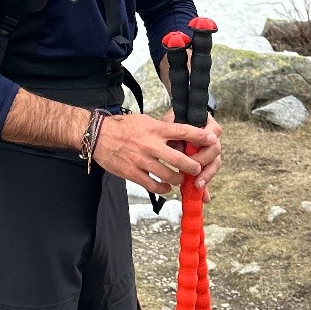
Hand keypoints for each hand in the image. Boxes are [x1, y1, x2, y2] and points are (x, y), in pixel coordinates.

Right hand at [93, 111, 218, 199]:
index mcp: (155, 129)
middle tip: (196, 169)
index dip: (200, 136)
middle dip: (193, 166)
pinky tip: (165, 187)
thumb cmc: (122, 127)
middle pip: (180, 159)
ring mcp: (141, 160)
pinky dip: (163, 188)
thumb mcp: (144, 121)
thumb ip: (161, 129)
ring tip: (180, 180)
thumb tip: (179, 134)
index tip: (213, 139)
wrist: (97, 135)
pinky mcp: (132, 173)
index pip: (183, 131)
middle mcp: (150, 144)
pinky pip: (153, 185)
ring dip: (178, 180)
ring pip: (168, 175)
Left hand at [162, 109, 222, 200]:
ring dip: (207, 176)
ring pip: (214, 165)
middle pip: (215, 150)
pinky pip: (207, 176)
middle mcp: (211, 139)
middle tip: (195, 170)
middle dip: (205, 161)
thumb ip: (175, 132)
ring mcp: (209, 153)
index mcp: (206, 125)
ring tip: (198, 186)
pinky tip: (203, 197)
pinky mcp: (204, 165)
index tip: (197, 145)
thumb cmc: (172, 124)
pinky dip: (205, 187)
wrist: (169, 130)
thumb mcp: (171, 124)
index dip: (207, 139)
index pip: (213, 131)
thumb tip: (179, 149)